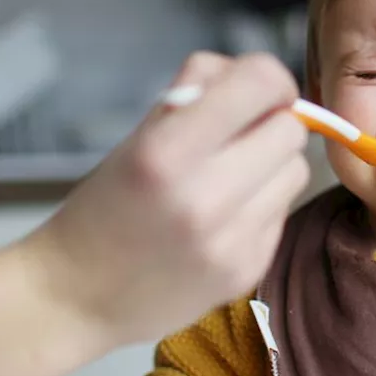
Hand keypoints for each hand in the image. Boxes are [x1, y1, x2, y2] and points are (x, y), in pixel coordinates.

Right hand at [33, 51, 309, 344]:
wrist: (77, 299)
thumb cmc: (106, 207)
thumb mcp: (139, 136)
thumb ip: (199, 93)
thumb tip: (262, 77)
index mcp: (166, 152)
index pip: (261, 82)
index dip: (267, 79)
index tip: (255, 90)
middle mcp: (203, 197)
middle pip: (290, 129)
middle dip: (268, 124)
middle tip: (236, 138)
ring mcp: (231, 241)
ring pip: (297, 170)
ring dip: (272, 165)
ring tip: (229, 179)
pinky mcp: (249, 270)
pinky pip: (285, 212)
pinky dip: (264, 205)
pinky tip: (224, 218)